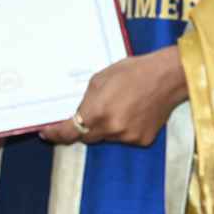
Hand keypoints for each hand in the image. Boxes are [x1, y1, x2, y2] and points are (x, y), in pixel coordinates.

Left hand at [41, 46, 188, 146]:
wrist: (167, 77)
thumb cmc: (132, 72)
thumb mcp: (99, 80)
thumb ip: (86, 102)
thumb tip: (78, 115)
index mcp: (96, 113)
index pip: (69, 133)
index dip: (55, 135)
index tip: (46, 133)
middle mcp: (111, 129)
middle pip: (87, 137)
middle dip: (85, 128)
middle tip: (93, 112)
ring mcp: (128, 138)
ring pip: (107, 138)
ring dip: (107, 127)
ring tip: (121, 105)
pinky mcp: (143, 141)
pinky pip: (125, 138)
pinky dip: (124, 129)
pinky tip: (134, 112)